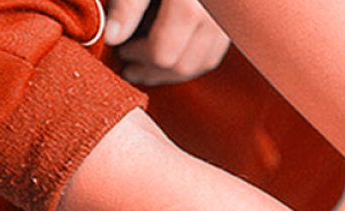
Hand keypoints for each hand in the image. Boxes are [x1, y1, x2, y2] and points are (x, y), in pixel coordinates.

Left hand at [106, 0, 230, 85]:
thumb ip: (127, 6)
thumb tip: (113, 39)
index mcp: (188, 6)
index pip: (163, 52)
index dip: (136, 56)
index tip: (119, 49)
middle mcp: (215, 18)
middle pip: (184, 64)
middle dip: (153, 70)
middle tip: (129, 65)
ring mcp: (227, 23)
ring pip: (202, 63)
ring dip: (172, 70)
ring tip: (147, 64)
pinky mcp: (231, 24)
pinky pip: (213, 53)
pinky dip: (190, 59)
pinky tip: (171, 53)